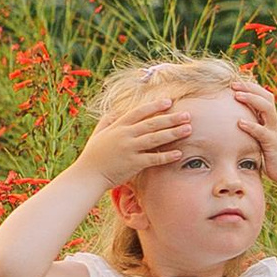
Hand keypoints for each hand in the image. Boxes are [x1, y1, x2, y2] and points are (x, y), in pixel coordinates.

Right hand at [78, 90, 195, 188]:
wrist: (87, 175)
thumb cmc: (93, 155)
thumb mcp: (99, 133)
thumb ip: (108, 120)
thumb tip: (115, 110)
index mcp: (118, 126)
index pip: (139, 112)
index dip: (154, 106)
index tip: (169, 101)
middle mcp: (125, 135)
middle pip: (152, 124)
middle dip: (171, 118)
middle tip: (188, 114)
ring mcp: (130, 149)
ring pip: (155, 139)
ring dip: (173, 133)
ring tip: (188, 129)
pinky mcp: (133, 164)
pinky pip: (153, 159)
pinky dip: (166, 156)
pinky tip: (179, 153)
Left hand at [228, 75, 276, 188]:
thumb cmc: (273, 158)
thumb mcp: (262, 141)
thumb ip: (254, 132)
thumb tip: (237, 127)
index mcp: (271, 120)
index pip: (264, 97)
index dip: (251, 88)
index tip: (235, 84)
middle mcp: (274, 122)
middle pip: (266, 97)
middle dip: (250, 88)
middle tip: (233, 84)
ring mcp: (274, 131)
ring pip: (266, 108)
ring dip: (251, 99)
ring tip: (236, 95)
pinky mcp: (273, 143)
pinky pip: (262, 131)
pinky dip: (251, 126)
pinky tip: (240, 123)